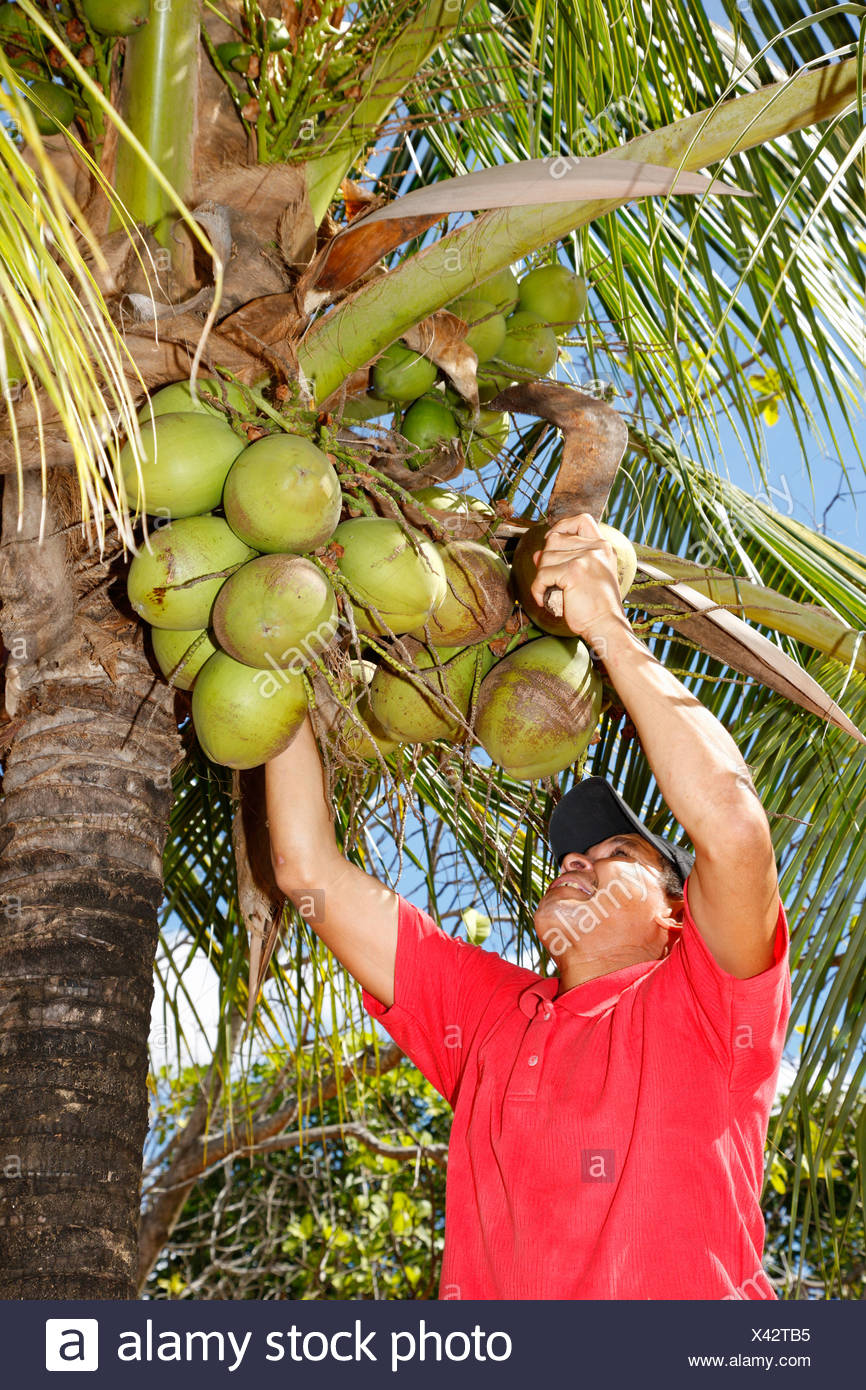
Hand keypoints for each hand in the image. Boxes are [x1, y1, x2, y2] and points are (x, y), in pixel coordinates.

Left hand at [529, 514, 628, 644]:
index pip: (582, 520)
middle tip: (549, 579)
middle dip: (546, 559)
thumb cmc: (596, 607)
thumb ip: (564, 561)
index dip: (563, 525)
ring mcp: (586, 557)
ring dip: (541, 577)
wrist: (607, 626)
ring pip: (545, 557)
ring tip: (549, 592)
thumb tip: (537, 553)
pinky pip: (542, 575)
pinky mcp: (574, 571)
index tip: (553, 539)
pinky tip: (543, 599)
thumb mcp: (583, 579)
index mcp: (602, 548)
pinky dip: (538, 589)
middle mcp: (596, 548)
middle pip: (555, 540)